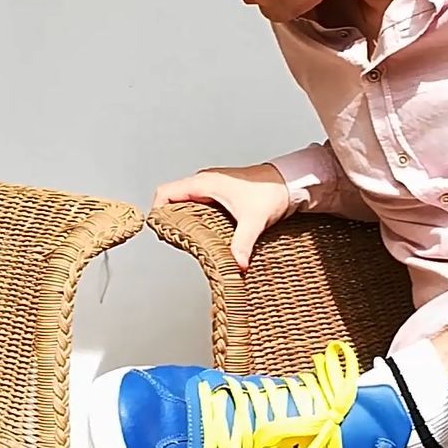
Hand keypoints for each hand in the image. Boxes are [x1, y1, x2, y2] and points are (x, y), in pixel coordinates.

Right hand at [153, 163, 294, 269]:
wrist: (290, 182)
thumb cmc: (271, 191)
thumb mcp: (254, 220)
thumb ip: (242, 244)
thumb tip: (236, 265)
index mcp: (204, 183)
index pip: (165, 192)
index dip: (157, 211)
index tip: (161, 231)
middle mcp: (204, 183)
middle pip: (171, 199)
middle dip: (168, 219)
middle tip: (173, 241)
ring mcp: (211, 188)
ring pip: (184, 202)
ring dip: (181, 219)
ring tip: (186, 240)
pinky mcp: (220, 194)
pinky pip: (196, 205)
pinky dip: (194, 218)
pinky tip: (203, 235)